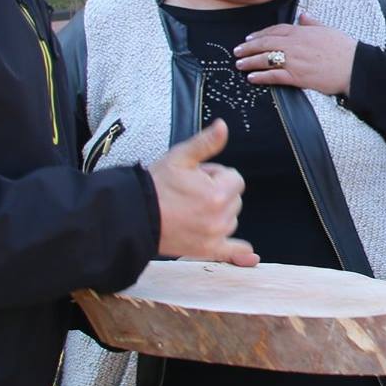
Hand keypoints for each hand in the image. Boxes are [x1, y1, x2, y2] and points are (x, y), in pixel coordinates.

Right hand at [145, 120, 258, 264]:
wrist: (134, 215)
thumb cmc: (156, 185)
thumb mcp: (180, 157)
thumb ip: (206, 143)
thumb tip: (223, 126)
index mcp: (218, 193)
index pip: (234, 178)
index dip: (215, 174)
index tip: (195, 178)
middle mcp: (220, 217)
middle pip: (234, 199)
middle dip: (217, 193)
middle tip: (189, 193)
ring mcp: (214, 236)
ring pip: (230, 219)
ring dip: (218, 213)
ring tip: (189, 210)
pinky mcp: (206, 250)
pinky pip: (231, 252)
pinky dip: (240, 255)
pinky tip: (251, 258)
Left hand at [234, 15, 358, 97]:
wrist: (354, 66)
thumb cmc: (344, 48)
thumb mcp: (327, 29)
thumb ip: (312, 23)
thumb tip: (302, 16)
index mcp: (301, 31)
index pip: (275, 30)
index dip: (260, 35)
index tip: (249, 39)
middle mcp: (294, 44)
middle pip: (265, 44)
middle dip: (248, 48)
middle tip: (237, 52)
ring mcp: (294, 60)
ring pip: (265, 59)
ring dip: (250, 61)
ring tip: (239, 65)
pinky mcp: (297, 76)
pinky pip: (274, 76)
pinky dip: (261, 76)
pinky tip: (252, 78)